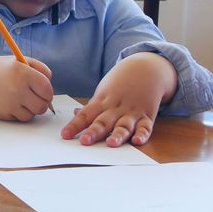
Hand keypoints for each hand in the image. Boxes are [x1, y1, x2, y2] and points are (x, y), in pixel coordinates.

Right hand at [0, 52, 53, 120]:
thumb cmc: (3, 69)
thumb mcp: (22, 61)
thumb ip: (41, 70)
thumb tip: (50, 87)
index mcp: (24, 73)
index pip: (47, 90)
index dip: (48, 93)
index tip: (44, 92)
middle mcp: (17, 88)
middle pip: (42, 106)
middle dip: (41, 103)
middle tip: (35, 98)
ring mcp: (9, 103)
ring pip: (32, 115)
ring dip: (30, 110)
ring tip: (22, 100)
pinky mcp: (3, 113)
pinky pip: (19, 118)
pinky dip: (18, 113)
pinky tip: (11, 103)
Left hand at [61, 52, 175, 146]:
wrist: (146, 68)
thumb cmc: (121, 83)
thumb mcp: (103, 91)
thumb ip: (92, 106)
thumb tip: (76, 114)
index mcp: (102, 101)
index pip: (85, 115)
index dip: (74, 125)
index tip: (65, 135)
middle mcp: (116, 108)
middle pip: (103, 122)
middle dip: (93, 132)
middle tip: (84, 141)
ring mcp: (132, 112)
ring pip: (124, 126)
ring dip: (118, 135)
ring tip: (111, 143)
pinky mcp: (147, 115)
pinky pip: (145, 127)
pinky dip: (142, 134)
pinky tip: (137, 141)